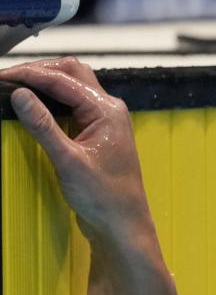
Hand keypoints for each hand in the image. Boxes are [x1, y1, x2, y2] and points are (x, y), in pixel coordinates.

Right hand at [0, 57, 152, 246]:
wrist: (123, 224)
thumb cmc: (106, 198)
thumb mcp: (68, 161)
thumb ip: (43, 125)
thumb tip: (20, 95)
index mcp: (107, 112)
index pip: (62, 79)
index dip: (28, 75)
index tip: (1, 78)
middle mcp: (109, 110)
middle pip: (71, 73)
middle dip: (38, 71)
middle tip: (8, 79)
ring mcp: (104, 121)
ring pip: (73, 86)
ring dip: (46, 82)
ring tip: (16, 88)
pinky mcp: (96, 133)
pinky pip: (73, 104)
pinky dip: (52, 99)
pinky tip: (35, 105)